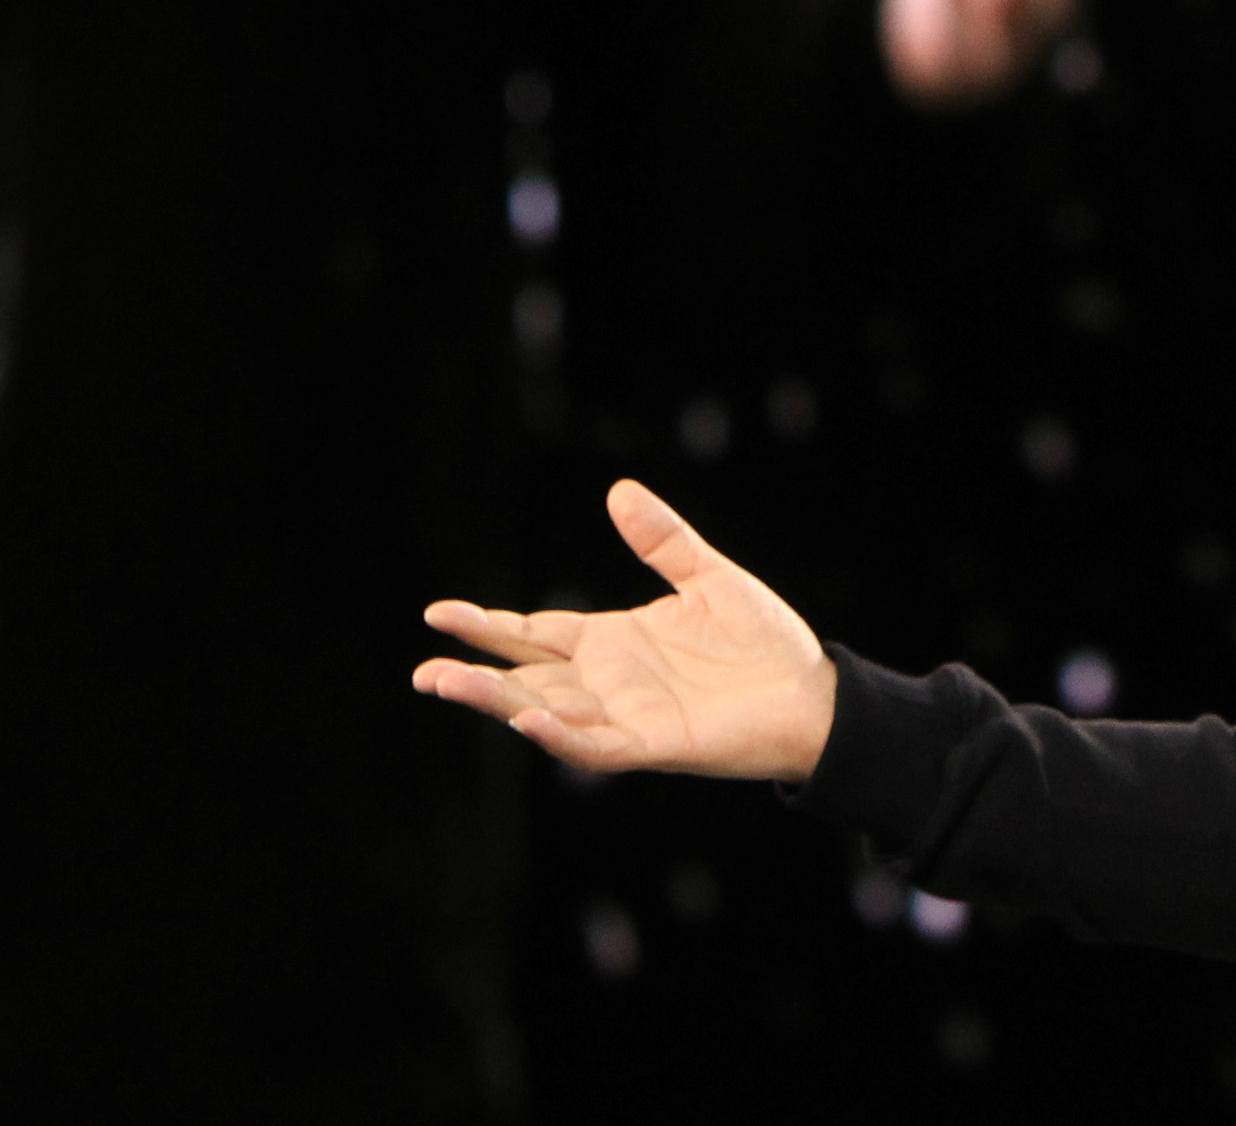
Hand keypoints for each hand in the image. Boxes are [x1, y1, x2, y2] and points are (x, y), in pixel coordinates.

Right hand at [413, 479, 837, 782]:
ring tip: (447, 684)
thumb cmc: (764, 643)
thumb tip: (617, 491)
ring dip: (497, 700)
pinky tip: (526, 716)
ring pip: (544, 710)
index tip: (438, 612)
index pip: (535, 632)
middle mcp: (609, 682)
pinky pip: (595, 744)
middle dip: (473, 674)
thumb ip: (662, 540)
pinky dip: (559, 734)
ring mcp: (626, 715)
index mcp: (613, 642)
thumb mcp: (707, 577)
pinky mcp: (653, 744)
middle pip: (525, 675)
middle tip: (423, 670)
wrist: (813, 694)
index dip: (488, 623)